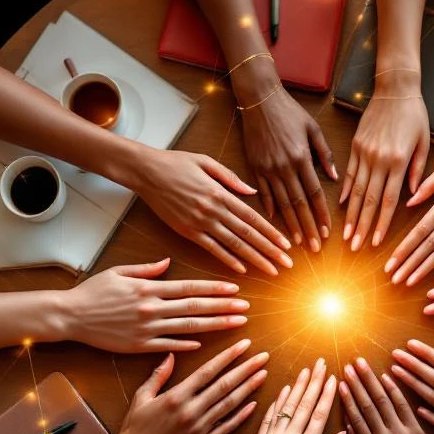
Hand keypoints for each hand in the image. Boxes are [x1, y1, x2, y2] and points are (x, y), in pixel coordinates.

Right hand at [62, 259, 248, 351]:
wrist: (69, 316)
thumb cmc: (92, 292)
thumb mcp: (119, 272)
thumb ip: (146, 269)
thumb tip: (168, 262)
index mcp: (148, 289)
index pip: (188, 287)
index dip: (213, 287)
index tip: (233, 288)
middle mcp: (151, 308)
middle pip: (195, 308)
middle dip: (223, 307)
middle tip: (246, 308)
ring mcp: (146, 329)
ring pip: (187, 328)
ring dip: (214, 326)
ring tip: (236, 324)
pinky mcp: (138, 346)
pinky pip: (167, 346)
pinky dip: (186, 346)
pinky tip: (204, 345)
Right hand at [112, 339, 267, 433]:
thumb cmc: (134, 428)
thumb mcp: (142, 397)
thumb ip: (158, 375)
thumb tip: (171, 354)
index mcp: (176, 396)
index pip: (208, 371)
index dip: (228, 356)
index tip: (244, 344)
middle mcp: (191, 411)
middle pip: (225, 385)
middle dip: (246, 369)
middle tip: (263, 356)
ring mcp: (199, 429)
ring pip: (229, 404)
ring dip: (248, 388)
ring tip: (263, 374)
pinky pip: (227, 428)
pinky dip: (241, 416)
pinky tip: (254, 405)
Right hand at [132, 147, 292, 275]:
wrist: (146, 171)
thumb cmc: (176, 163)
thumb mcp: (207, 162)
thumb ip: (231, 178)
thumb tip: (252, 192)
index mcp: (221, 193)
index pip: (253, 217)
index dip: (272, 233)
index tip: (286, 246)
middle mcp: (213, 210)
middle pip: (248, 234)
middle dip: (269, 251)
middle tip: (287, 265)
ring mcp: (200, 222)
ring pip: (233, 245)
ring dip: (254, 259)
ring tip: (271, 271)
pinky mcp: (186, 231)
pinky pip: (211, 248)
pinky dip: (227, 260)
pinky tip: (241, 269)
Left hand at [235, 358, 343, 433]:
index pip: (320, 414)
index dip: (327, 393)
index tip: (333, 377)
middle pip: (304, 404)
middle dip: (314, 381)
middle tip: (320, 363)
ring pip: (287, 406)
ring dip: (297, 386)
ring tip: (305, 370)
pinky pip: (269, 417)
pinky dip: (278, 402)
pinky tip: (284, 390)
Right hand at [242, 86, 335, 251]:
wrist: (260, 99)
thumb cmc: (289, 111)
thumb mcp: (313, 128)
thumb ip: (325, 153)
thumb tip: (334, 177)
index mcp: (301, 158)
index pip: (315, 194)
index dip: (321, 215)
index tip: (327, 232)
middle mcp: (284, 167)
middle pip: (299, 204)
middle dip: (308, 228)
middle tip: (315, 248)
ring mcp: (267, 169)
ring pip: (281, 203)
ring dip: (290, 225)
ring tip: (297, 243)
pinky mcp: (255, 167)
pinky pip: (263, 193)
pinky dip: (269, 209)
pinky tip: (274, 223)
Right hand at [342, 71, 428, 250]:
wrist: (395, 87)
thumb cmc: (415, 114)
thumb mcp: (424, 142)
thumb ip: (420, 170)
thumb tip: (414, 197)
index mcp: (399, 161)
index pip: (389, 201)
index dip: (381, 224)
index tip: (375, 243)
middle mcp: (379, 160)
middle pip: (369, 201)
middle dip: (361, 227)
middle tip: (354, 248)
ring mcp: (365, 153)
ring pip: (356, 191)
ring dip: (351, 215)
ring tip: (345, 235)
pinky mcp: (356, 146)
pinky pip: (348, 173)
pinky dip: (345, 192)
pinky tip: (342, 207)